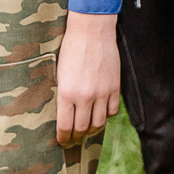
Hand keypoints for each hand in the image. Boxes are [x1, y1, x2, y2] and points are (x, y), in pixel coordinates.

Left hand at [57, 13, 124, 143]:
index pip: (65, 126)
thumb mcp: (59, 73)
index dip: (63, 137)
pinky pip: (112, 111)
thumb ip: (63, 94)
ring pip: (99, 123)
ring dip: (92, 129)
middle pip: (82, 128)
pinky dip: (106, 115)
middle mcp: (84, 97)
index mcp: (66, 94)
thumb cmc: (70, 48)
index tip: (62, 141)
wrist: (91, 31)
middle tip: (74, 137)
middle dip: (77, 136)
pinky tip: (101, 112)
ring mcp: (102, 93)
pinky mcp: (114, 88)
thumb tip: (63, 113)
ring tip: (88, 128)